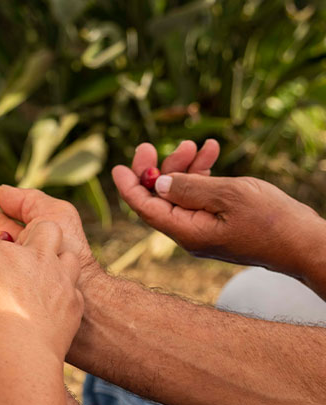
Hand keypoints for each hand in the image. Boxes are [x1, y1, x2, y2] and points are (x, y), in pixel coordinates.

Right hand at [0, 221, 82, 362]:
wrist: (18, 356)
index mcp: (3, 254)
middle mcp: (37, 259)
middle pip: (45, 228)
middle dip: (35, 232)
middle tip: (23, 249)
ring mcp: (61, 279)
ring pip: (68, 255)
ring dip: (58, 262)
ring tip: (45, 275)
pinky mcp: (74, 303)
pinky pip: (73, 289)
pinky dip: (63, 293)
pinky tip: (53, 304)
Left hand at [112, 139, 323, 275]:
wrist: (304, 243)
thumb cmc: (272, 220)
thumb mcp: (229, 196)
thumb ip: (190, 188)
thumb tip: (159, 183)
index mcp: (186, 232)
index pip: (146, 209)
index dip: (129, 187)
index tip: (117, 167)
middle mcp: (189, 233)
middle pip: (160, 199)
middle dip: (157, 170)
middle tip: (152, 144)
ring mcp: (204, 230)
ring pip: (181, 194)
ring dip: (184, 167)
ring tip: (195, 144)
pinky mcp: (218, 224)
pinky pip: (201, 197)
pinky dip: (203, 176)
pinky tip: (211, 152)